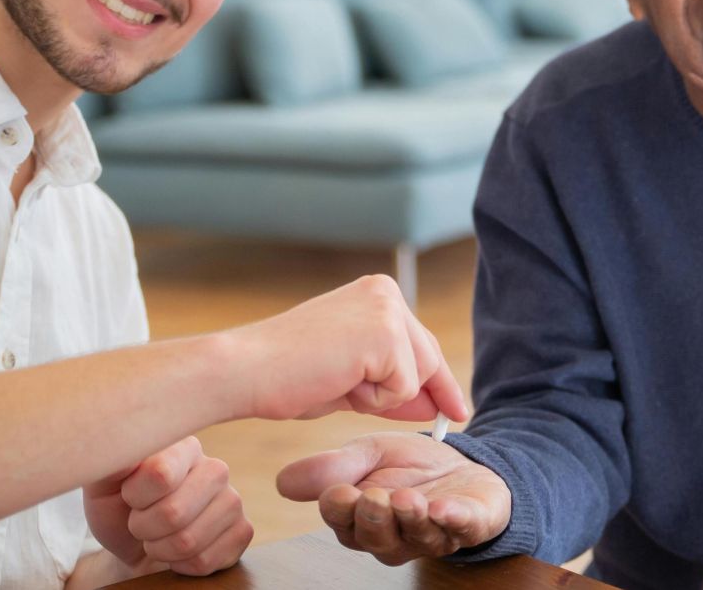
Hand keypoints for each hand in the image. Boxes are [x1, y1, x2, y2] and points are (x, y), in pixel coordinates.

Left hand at [83, 437, 252, 575]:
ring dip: (160, 549)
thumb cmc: (116, 507)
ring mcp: (233, 500)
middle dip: (144, 528)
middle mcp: (215, 468)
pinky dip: (180, 566)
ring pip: (188, 541)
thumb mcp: (103, 481)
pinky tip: (178, 552)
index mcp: (183, 446)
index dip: (135, 497)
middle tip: (139, 522)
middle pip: (174, 513)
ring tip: (157, 536)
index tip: (128, 495)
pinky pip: (205, 561)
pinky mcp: (243, 532)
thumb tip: (128, 450)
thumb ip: (113, 461)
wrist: (132, 543)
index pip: (161, 473)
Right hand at [224, 275, 470, 422]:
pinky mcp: (385, 335)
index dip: (440, 384)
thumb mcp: (352, 380)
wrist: (244, 371)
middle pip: (428, 361)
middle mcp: (387, 292)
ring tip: (334, 379)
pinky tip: (337, 380)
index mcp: (378, 293)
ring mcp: (388, 310)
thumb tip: (435, 405)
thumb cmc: (286, 377)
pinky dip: (372, 400)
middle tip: (349, 390)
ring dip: (379, 397)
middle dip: (410, 395)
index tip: (457, 410)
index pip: (423, 344)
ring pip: (418, 378)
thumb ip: (392, 384)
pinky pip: (403, 389)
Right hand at [276, 432, 511, 565]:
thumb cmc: (406, 465)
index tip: (338, 492)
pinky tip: (446, 507)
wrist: (459, 463)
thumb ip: (332, 467)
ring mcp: (431, 535)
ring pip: (417, 536)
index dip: (340, 509)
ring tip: (407, 500)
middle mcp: (393, 536)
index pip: (343, 520)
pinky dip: (455, 519)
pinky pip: (463, 528)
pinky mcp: (469, 526)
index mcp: (360, 519)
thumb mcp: (367, 454)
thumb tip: (283, 482)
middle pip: (376, 537)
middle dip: (374, 518)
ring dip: (412, 520)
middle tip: (374, 497)